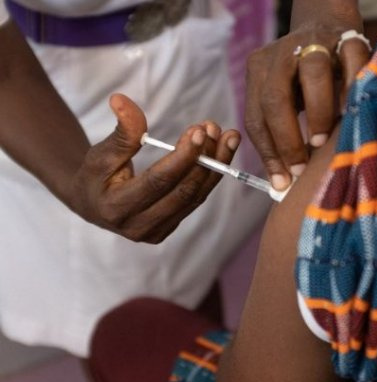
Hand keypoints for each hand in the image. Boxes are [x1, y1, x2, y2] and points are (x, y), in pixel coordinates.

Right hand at [68, 93, 239, 242]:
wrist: (93, 204)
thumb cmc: (95, 176)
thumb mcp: (101, 152)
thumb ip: (120, 132)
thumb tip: (121, 100)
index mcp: (116, 208)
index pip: (158, 181)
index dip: (182, 156)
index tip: (199, 131)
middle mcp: (139, 226)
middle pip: (183, 192)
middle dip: (204, 158)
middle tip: (215, 129)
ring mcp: (156, 232)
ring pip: (195, 197)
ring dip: (216, 165)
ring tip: (227, 137)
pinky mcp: (169, 229)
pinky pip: (195, 200)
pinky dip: (211, 175)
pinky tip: (221, 152)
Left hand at [245, 1, 369, 189]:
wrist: (325, 24)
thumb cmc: (304, 79)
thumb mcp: (286, 99)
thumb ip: (282, 131)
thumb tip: (284, 183)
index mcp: (259, 70)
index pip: (256, 117)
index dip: (268, 153)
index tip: (282, 182)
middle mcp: (281, 54)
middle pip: (275, 97)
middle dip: (287, 139)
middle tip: (300, 167)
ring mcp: (314, 42)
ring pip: (313, 74)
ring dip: (317, 113)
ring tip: (320, 142)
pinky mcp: (346, 37)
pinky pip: (351, 62)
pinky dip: (352, 88)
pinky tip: (350, 113)